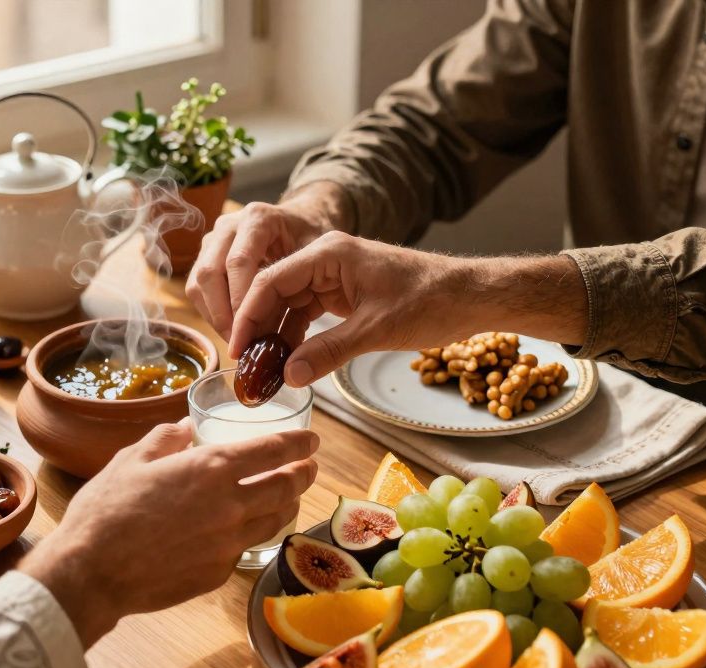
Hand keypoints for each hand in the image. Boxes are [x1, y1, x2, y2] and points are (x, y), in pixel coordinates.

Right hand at [19, 420, 318, 645]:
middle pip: (286, 488)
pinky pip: (245, 548)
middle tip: (309, 467)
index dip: (297, 444)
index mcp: (209, 469)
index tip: (311, 441)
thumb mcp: (129, 460)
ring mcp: (228, 543)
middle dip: (304, 474)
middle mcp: (229, 506)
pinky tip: (243, 530)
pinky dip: (251, 534)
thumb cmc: (105, 511)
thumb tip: (187, 429)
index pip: (271, 452)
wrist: (91, 573)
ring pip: (274, 521)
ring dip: (287, 505)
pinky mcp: (218, 573)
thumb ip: (165, 440)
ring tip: (287, 496)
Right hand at [185, 183, 350, 337]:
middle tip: (241, 346)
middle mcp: (230, 226)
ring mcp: (215, 240)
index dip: (240, 302)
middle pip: (209, 273)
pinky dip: (213, 314)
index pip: (239, 262)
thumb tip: (297, 354)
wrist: (307, 219)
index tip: (249, 335)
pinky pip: (199, 289)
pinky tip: (236, 332)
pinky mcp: (208, 256)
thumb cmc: (316, 239)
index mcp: (259, 219)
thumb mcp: (322, 260)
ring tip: (239, 344)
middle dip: (223, 316)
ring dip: (215, 318)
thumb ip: (311, 293)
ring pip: (198, 284)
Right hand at [228, 233, 588, 386]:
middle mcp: (324, 259)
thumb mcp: (375, 330)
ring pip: (287, 306)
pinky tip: (284, 364)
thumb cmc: (430, 301)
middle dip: (255, 328)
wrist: (469, 297)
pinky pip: (305, 315)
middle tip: (243, 366)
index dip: (247, 315)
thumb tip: (288, 377)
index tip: (236, 347)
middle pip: (272, 291)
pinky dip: (294, 339)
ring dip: (273, 336)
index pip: (269, 279)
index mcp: (328, 252)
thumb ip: (328, 352)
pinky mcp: (341, 294)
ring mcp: (332, 276)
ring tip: (259, 371)